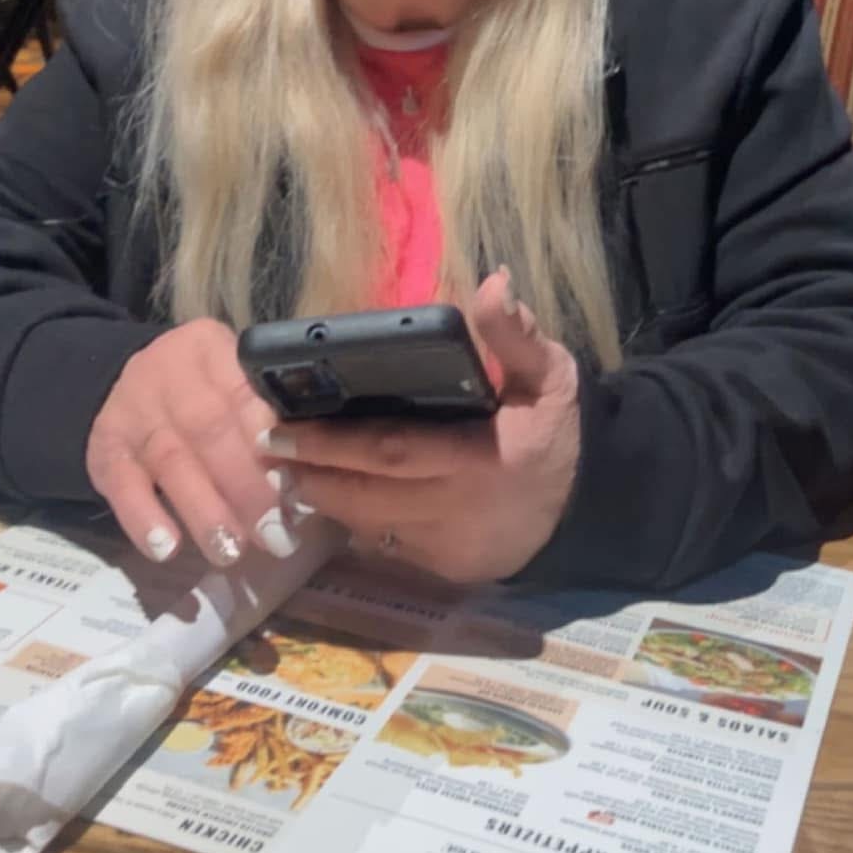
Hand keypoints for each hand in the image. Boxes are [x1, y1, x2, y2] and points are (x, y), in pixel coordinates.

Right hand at [85, 319, 284, 568]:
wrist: (127, 385)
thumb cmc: (205, 393)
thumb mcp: (235, 383)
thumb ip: (267, 417)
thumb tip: (308, 477)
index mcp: (209, 348)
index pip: (243, 394)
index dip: (268, 442)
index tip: (294, 488)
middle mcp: (165, 370)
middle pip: (208, 430)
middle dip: (245, 488)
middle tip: (274, 537)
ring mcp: (129, 407)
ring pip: (171, 460)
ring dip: (204, 511)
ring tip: (230, 551)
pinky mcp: (103, 446)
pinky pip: (122, 484)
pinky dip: (144, 518)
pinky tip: (166, 548)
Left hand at [255, 272, 580, 582]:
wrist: (588, 509)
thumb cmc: (556, 433)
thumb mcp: (551, 377)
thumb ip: (516, 335)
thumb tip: (493, 281)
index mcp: (480, 458)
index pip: (391, 451)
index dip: (332, 444)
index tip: (281, 426)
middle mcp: (457, 509)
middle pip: (365, 495)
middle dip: (309, 470)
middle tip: (264, 445)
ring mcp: (447, 546)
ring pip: (367, 525)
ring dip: (322, 498)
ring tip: (283, 467)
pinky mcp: (444, 571)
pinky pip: (386, 545)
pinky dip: (355, 521)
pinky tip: (330, 495)